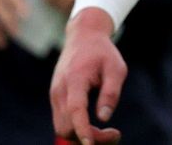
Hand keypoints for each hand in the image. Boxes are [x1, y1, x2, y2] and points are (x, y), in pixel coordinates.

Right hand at [50, 7, 124, 142]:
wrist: (82, 37)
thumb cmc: (102, 52)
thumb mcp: (116, 68)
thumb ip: (111, 92)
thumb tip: (104, 118)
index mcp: (75, 80)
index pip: (75, 110)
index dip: (82, 130)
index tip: (91, 144)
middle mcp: (60, 91)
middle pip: (66, 127)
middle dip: (89, 138)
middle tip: (115, 134)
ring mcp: (55, 96)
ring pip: (62, 128)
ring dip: (83, 136)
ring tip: (109, 134)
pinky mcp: (56, 99)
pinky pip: (63, 122)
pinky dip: (78, 129)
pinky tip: (96, 127)